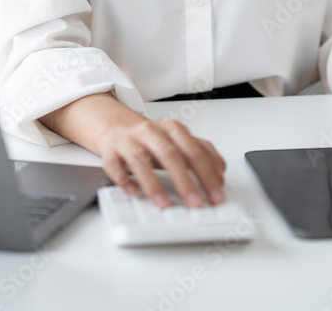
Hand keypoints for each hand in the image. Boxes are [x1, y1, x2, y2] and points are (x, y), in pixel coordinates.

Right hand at [98, 116, 226, 208]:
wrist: (116, 126)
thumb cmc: (151, 138)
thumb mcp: (178, 140)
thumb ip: (201, 151)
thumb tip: (221, 173)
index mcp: (172, 129)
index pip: (194, 150)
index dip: (207, 173)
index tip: (216, 194)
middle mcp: (151, 132)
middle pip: (170, 154)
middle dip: (185, 180)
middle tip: (196, 203)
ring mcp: (129, 141)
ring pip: (141, 160)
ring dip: (153, 184)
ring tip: (164, 204)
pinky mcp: (110, 152)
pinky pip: (115, 166)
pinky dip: (124, 180)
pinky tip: (133, 192)